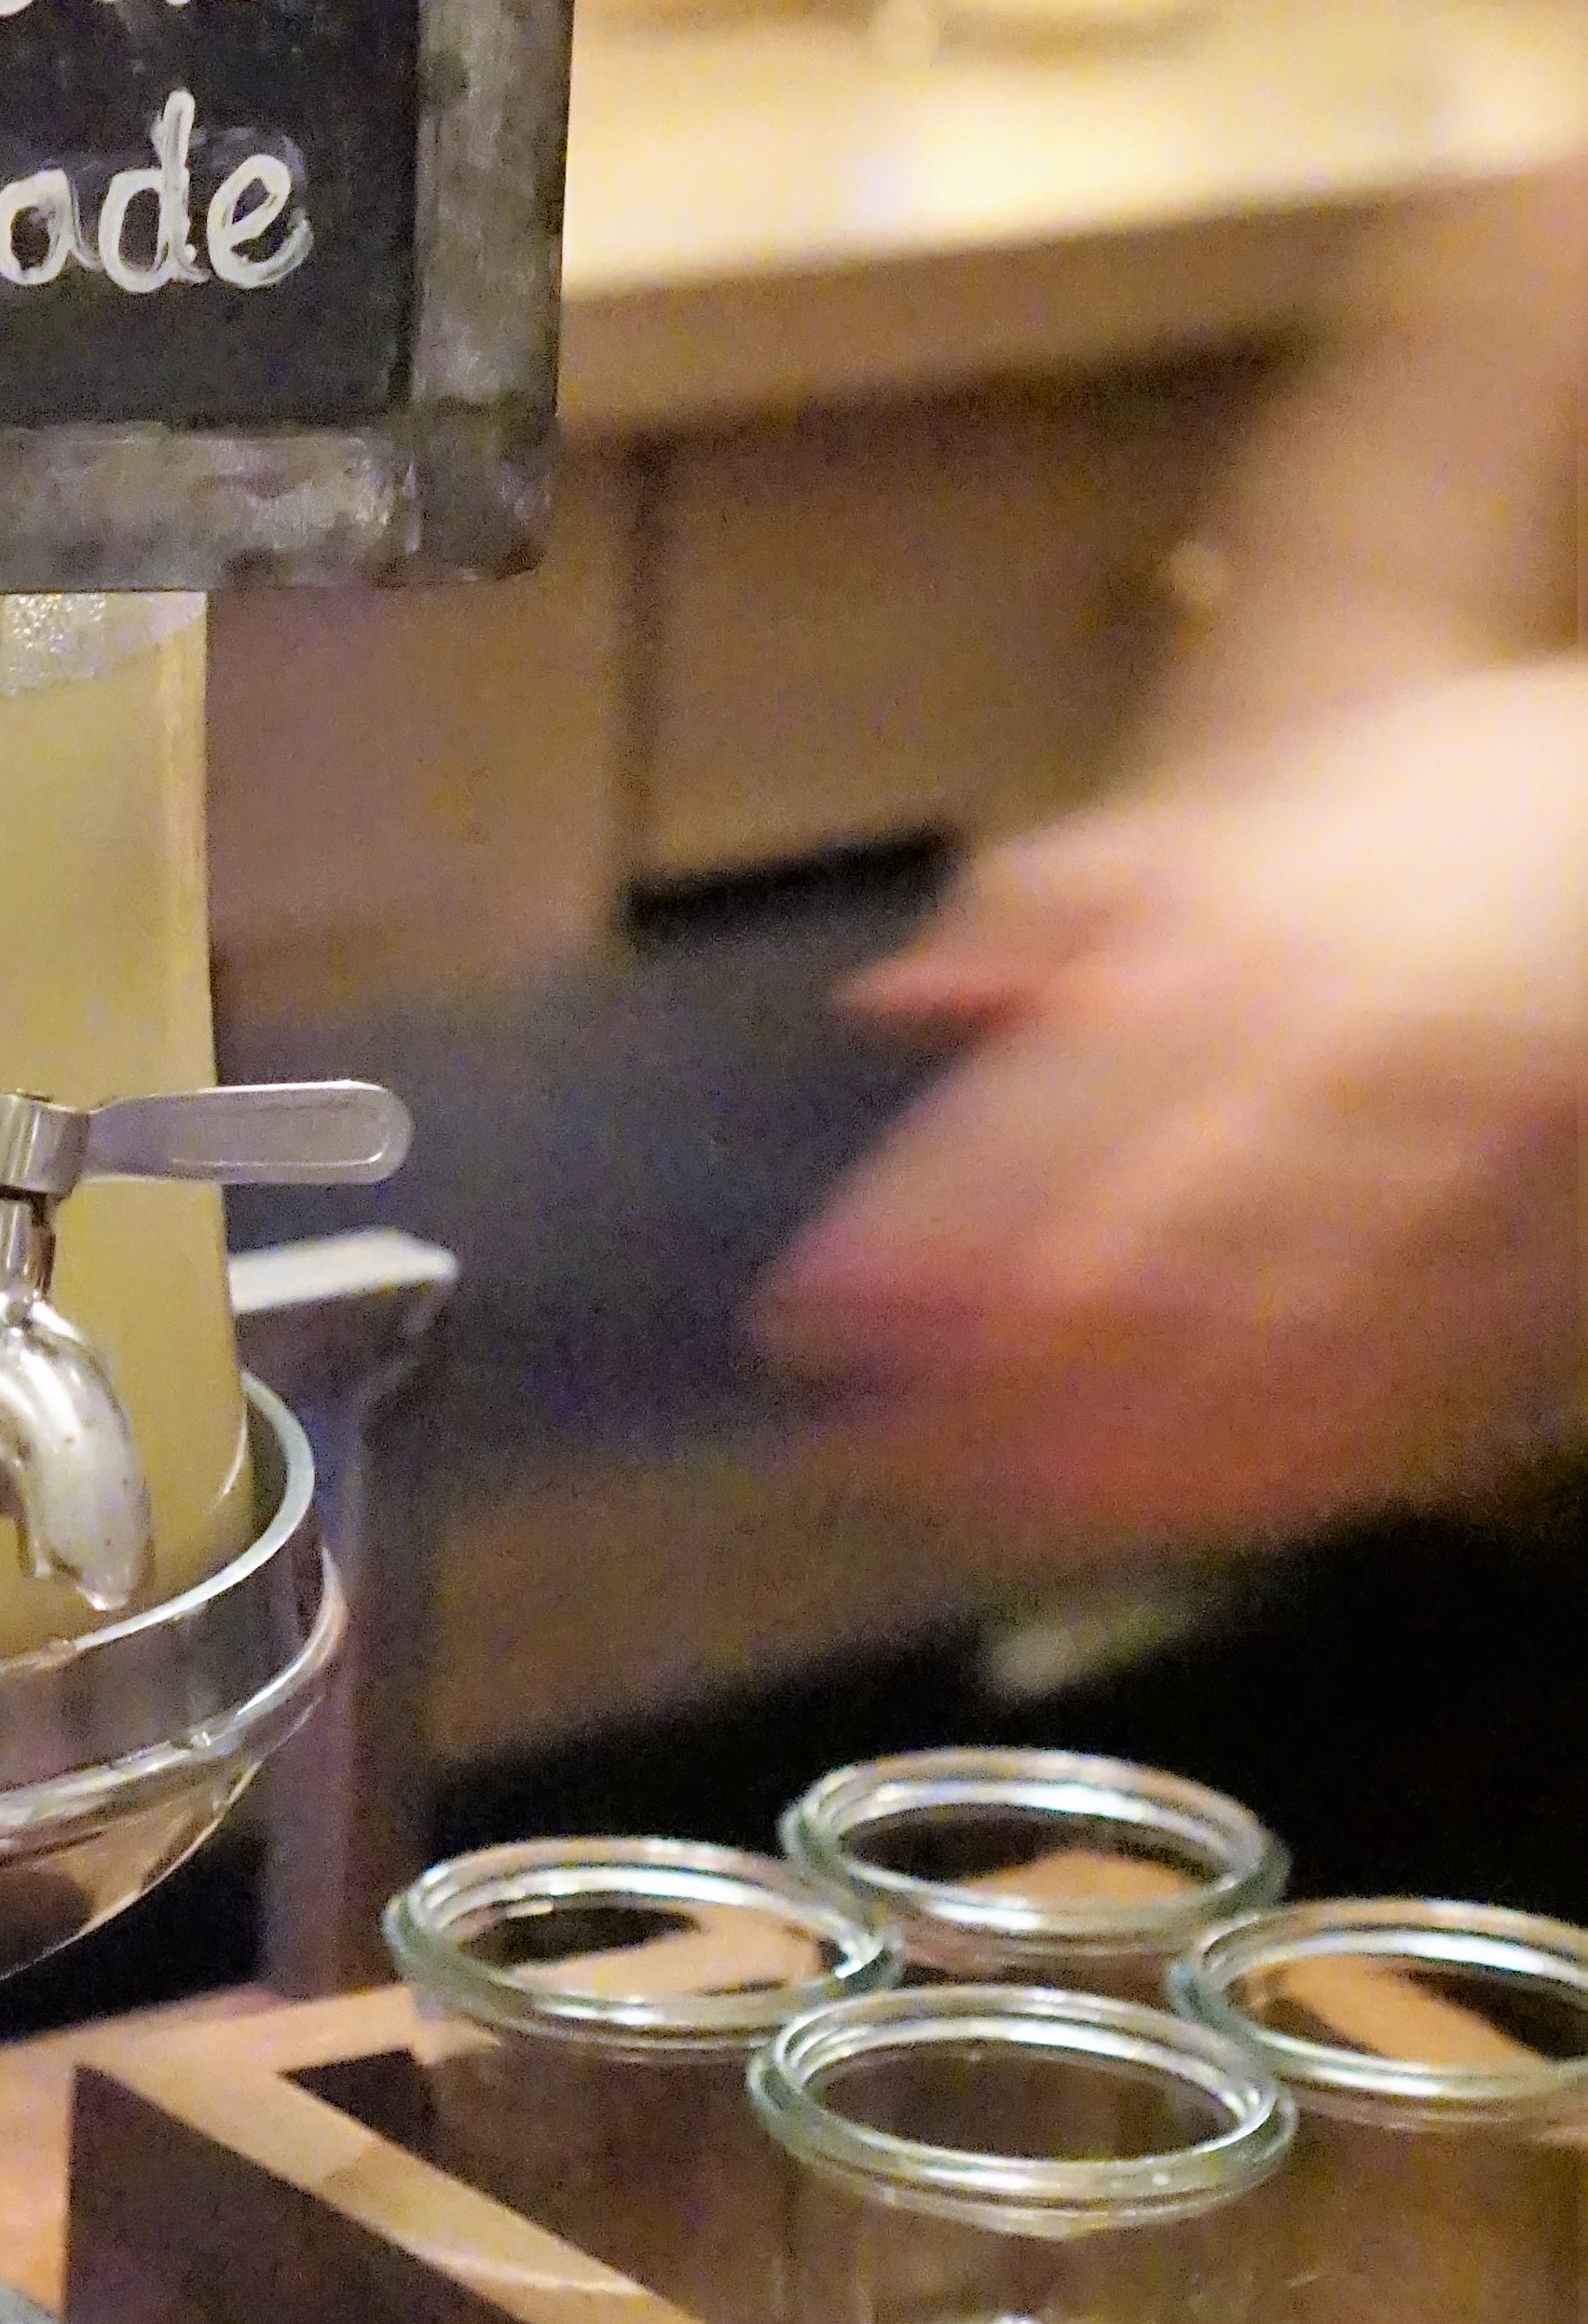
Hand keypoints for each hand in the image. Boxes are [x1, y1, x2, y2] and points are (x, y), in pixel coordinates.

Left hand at [755, 663, 1587, 1550]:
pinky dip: (1270, 1470)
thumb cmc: (1433, 820)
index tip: (808, 1321)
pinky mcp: (1534, 1267)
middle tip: (864, 1451)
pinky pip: (1398, 1398)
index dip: (920, 1242)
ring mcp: (1452, 1181)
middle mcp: (1346, 1068)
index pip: (1050, 1121)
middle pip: (1140, 1259)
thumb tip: (891, 1003)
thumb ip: (1057, 906)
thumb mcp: (1241, 811)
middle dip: (986, 1378)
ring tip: (976, 1505)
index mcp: (1253, 944)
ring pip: (1260, 1356)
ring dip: (1105, 1450)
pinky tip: (1163, 1511)